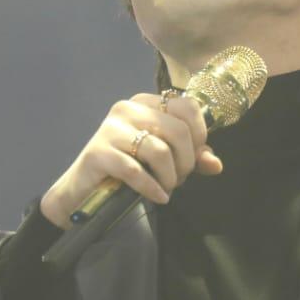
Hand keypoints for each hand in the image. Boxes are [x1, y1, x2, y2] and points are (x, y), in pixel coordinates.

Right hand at [39, 92, 222, 228]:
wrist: (84, 189)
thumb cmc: (126, 169)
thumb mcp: (162, 159)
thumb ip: (190, 156)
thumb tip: (216, 164)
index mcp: (145, 102)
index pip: (187, 107)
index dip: (199, 135)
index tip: (193, 157)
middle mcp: (127, 109)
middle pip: (178, 131)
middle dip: (186, 162)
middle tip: (178, 180)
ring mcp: (110, 129)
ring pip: (160, 151)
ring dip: (170, 178)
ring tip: (166, 188)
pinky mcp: (98, 153)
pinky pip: (136, 171)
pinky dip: (152, 188)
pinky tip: (158, 197)